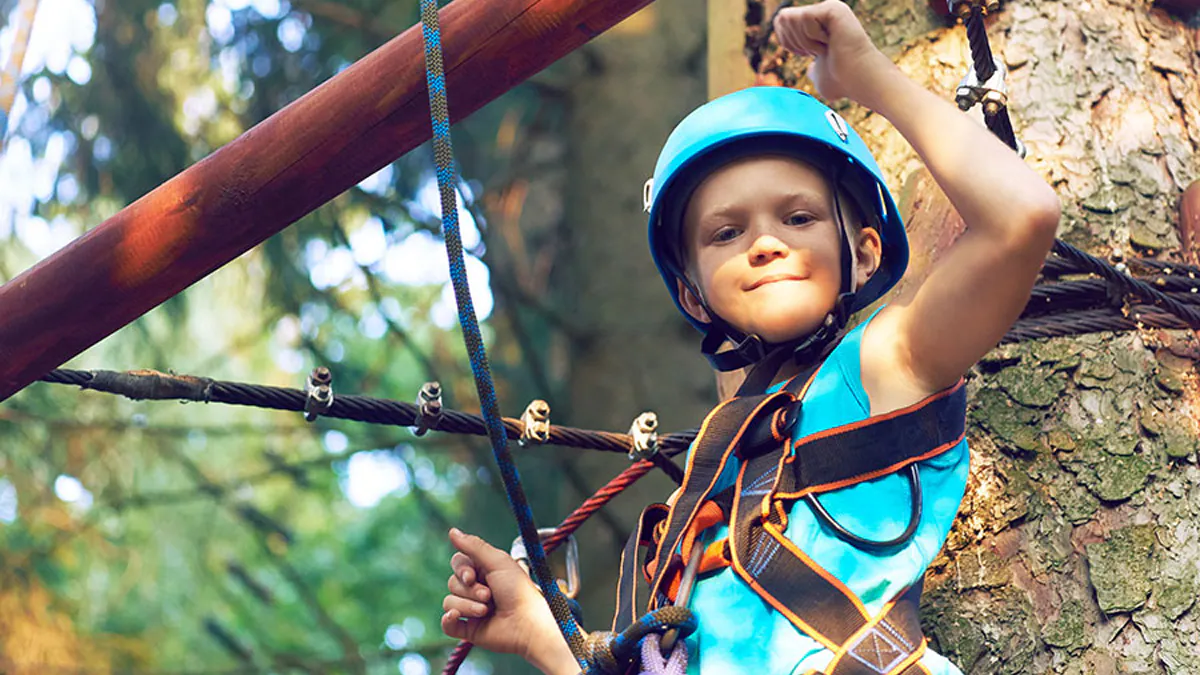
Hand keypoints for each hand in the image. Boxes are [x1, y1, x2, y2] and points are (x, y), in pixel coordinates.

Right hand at [440, 529, 577, 674]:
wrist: (527, 623)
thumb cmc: (518, 590)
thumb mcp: (498, 561)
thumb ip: (474, 546)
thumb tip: (452, 531)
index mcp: (483, 571)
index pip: (458, 563)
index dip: (461, 569)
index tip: (472, 575)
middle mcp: (476, 589)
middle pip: (452, 582)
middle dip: (470, 590)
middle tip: (489, 595)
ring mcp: (471, 609)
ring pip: (449, 602)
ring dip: (468, 605)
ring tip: (487, 610)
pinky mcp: (469, 629)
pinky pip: (446, 624)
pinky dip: (448, 620)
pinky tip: (456, 617)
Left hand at [773, 0, 895, 106]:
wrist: (858, 79)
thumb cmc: (842, 81)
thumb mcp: (819, 76)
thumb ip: (813, 70)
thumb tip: (812, 71)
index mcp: (819, 24)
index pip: (782, 22)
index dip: (789, 42)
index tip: (811, 54)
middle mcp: (823, 12)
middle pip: (782, 17)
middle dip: (793, 41)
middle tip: (818, 51)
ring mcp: (829, 7)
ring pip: (790, 17)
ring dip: (803, 40)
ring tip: (825, 46)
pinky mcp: (833, 8)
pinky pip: (805, 17)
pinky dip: (812, 36)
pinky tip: (830, 41)